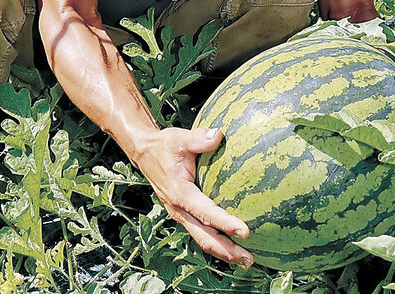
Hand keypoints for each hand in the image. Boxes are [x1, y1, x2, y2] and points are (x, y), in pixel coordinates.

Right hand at [137, 127, 253, 267]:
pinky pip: (200, 232)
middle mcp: (179, 209)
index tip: (245, 231)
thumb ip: (199, 138)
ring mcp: (180, 214)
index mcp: (180, 193)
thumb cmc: (165, 145)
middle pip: (204, 237)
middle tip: (249, 259)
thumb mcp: (180, 138)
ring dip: (223, 252)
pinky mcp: (183, 214)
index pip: (206, 213)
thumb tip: (219, 134)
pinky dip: (217, 241)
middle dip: (227, 250)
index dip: (225, 223)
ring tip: (246, 260)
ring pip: (202, 239)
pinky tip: (233, 244)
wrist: (145, 154)